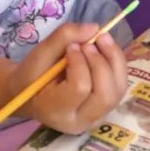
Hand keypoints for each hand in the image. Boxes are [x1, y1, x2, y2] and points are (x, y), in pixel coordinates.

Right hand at [8, 23, 127, 134]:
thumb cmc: (32, 74)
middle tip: (90, 41)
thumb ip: (63, 37)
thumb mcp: (39, 54)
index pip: (80, 88)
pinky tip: (105, 48)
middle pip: (105, 94)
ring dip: (114, 60)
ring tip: (101, 39)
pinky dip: (116, 63)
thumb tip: (95, 28)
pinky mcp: (105, 108)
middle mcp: (80, 121)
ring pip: (118, 90)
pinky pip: (119, 85)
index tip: (71, 47)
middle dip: (102, 62)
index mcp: (56, 111)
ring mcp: (95, 118)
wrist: (30, 93)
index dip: (80, 62)